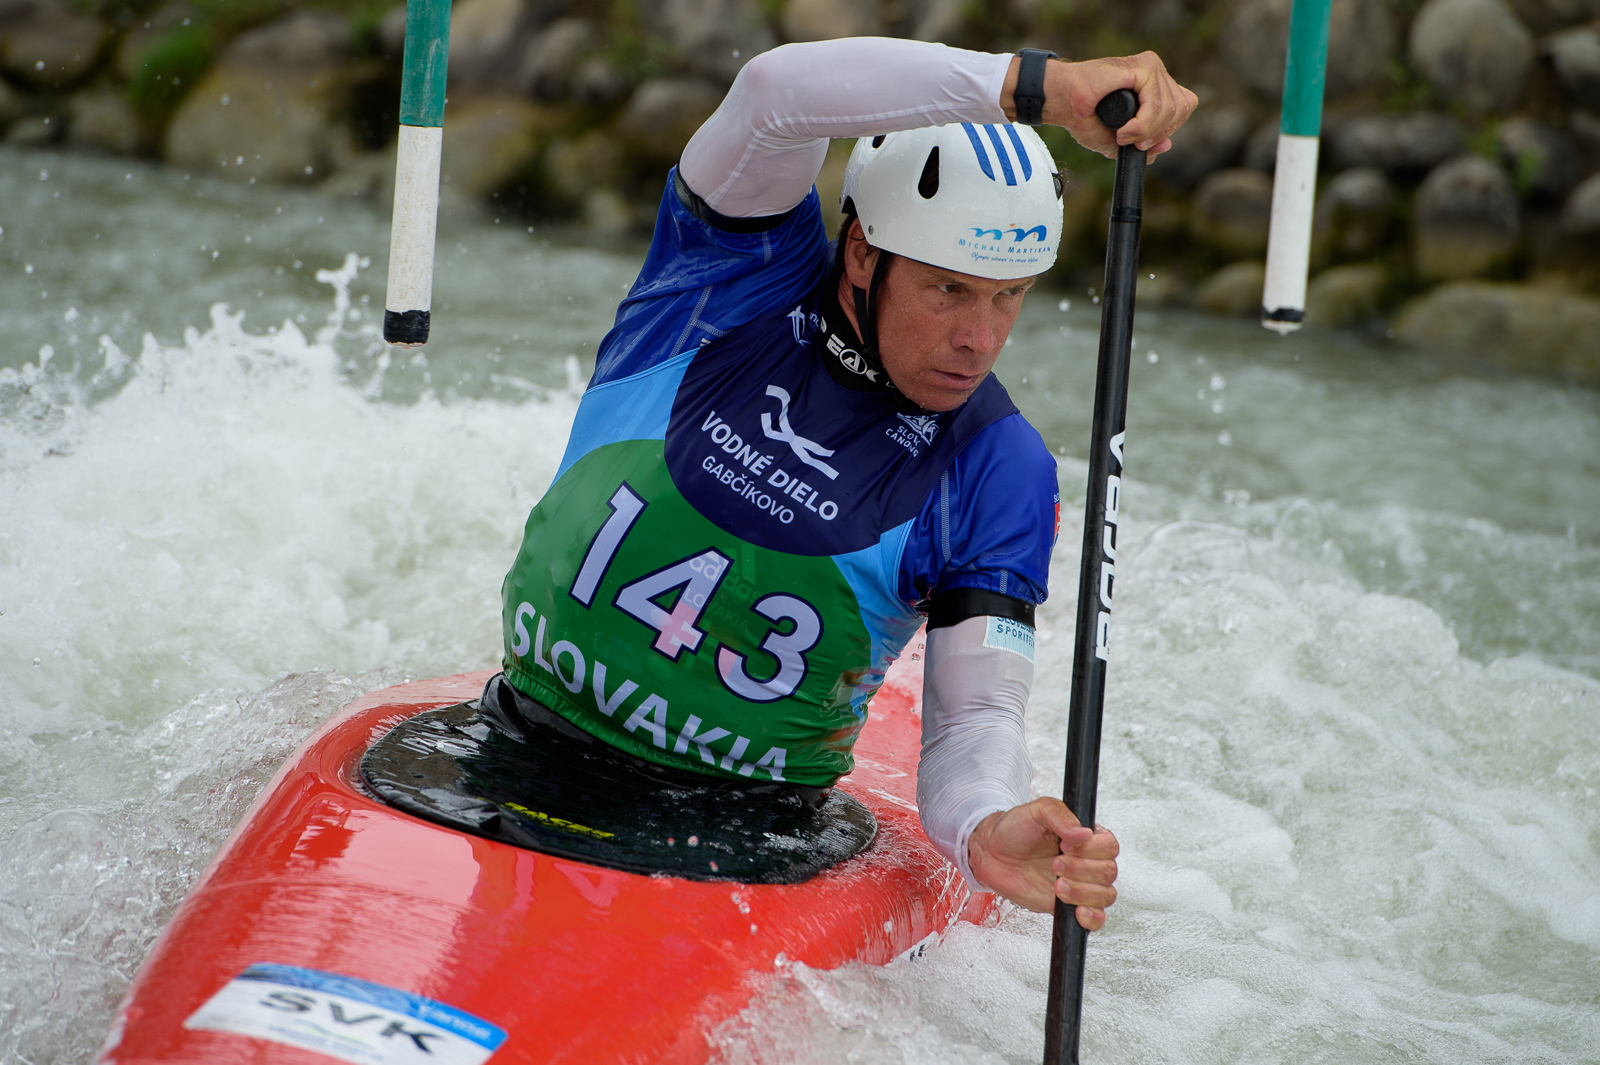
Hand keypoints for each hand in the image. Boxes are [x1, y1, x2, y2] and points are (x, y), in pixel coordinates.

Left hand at [966, 798, 1118, 927]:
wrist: (993, 853)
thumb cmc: (1015, 829)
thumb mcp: (1037, 811)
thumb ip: (1061, 816)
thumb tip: (1084, 833)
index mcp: (1087, 836)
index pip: (1109, 845)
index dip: (1090, 849)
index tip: (1065, 846)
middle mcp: (1088, 860)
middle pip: (1107, 871)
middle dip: (1081, 870)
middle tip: (1055, 865)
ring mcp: (1081, 884)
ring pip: (1105, 895)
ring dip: (1082, 893)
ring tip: (1057, 885)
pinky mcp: (1071, 905)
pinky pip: (1096, 918)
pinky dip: (1092, 918)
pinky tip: (1079, 911)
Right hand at [1004, 52, 1197, 160]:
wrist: (1061, 100)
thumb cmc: (1084, 116)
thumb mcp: (1117, 140)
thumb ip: (1144, 143)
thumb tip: (1167, 145)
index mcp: (1155, 86)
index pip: (1183, 107)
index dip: (1167, 129)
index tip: (1142, 142)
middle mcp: (1156, 73)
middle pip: (1181, 108)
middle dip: (1158, 133)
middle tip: (1130, 141)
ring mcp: (1150, 67)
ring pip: (1170, 108)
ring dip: (1147, 132)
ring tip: (1123, 136)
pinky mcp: (1142, 66)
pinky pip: (1157, 104)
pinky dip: (1142, 125)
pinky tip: (1124, 130)